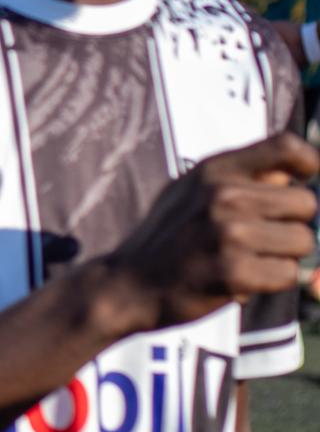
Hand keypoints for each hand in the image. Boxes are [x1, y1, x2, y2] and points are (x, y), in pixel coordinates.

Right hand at [99, 132, 318, 334]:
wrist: (129, 284)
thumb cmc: (169, 237)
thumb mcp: (191, 191)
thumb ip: (239, 180)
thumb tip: (292, 176)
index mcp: (214, 169)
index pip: (286, 147)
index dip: (308, 163)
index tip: (303, 180)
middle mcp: (222, 195)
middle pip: (306, 203)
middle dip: (293, 223)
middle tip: (264, 237)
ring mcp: (228, 233)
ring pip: (303, 241)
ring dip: (285, 256)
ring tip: (250, 258)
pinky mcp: (234, 272)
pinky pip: (288, 275)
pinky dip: (274, 282)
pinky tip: (244, 279)